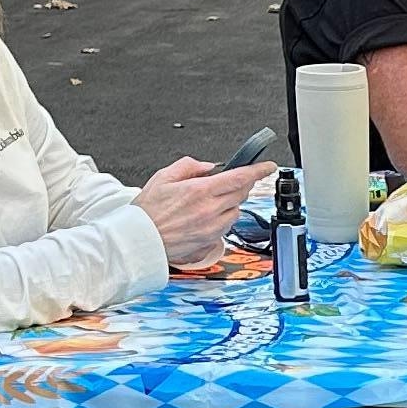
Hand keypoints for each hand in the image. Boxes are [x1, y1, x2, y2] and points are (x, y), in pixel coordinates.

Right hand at [136, 157, 265, 267]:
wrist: (139, 241)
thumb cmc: (147, 212)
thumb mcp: (163, 177)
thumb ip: (189, 166)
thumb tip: (208, 166)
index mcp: (200, 191)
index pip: (239, 178)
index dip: (258, 170)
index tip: (267, 166)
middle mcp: (209, 210)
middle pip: (241, 193)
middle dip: (243, 184)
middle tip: (236, 180)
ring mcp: (211, 228)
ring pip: (236, 211)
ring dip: (231, 203)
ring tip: (211, 201)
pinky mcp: (210, 241)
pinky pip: (226, 227)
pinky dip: (223, 219)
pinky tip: (207, 216)